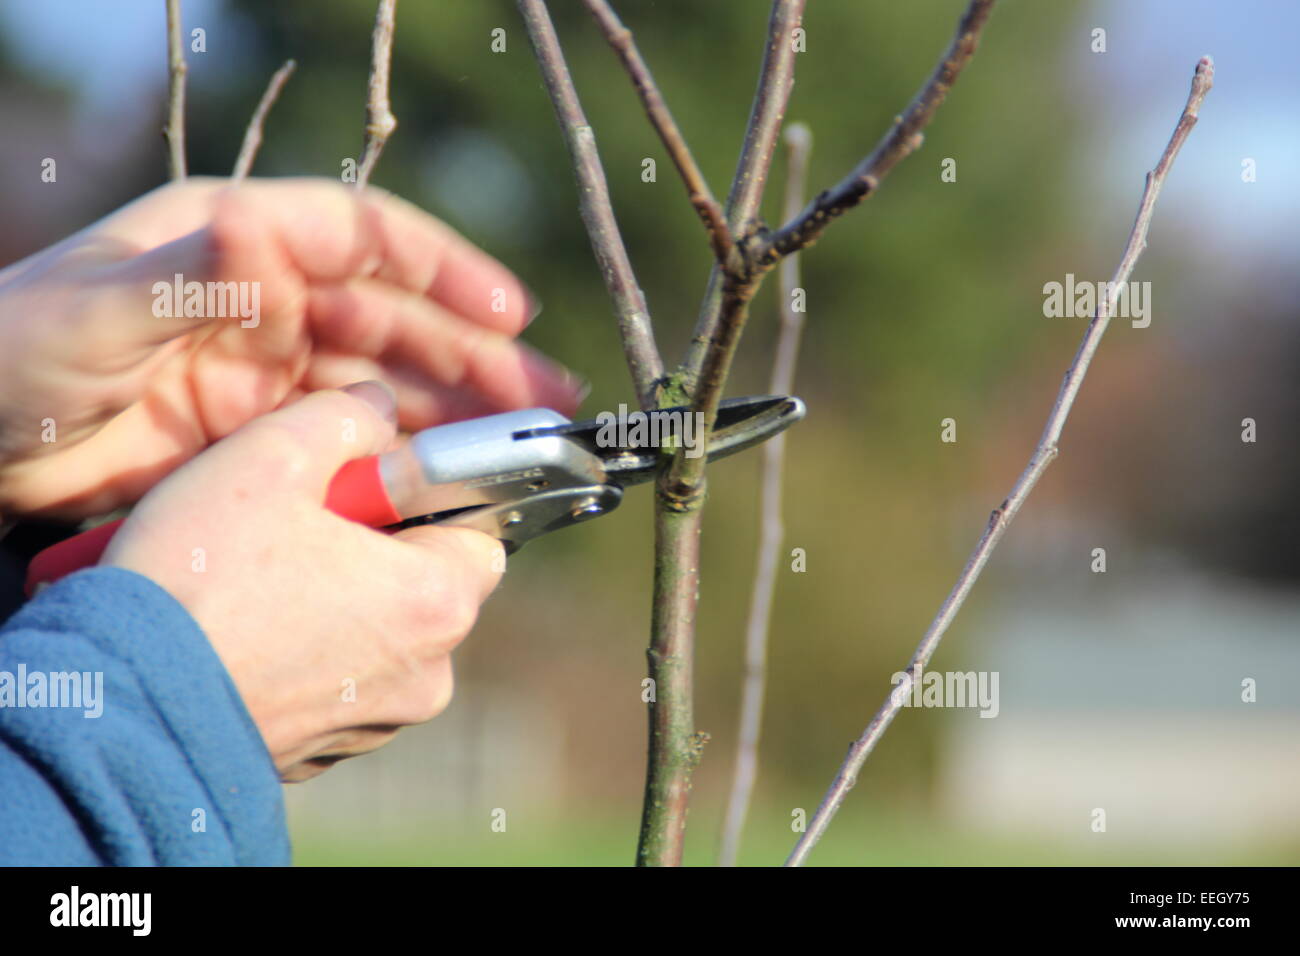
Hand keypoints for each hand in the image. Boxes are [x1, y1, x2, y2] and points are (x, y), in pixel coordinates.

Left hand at [0, 177, 581, 519]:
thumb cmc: (11, 358)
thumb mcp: (88, 314)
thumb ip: (181, 278)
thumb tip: (260, 229)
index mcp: (239, 239)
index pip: (366, 238)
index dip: (445, 269)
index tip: (508, 311)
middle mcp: (270, 296)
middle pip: (397, 318)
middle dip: (477, 355)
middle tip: (545, 400)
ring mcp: (272, 367)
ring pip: (389, 382)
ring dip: (457, 410)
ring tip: (522, 445)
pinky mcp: (265, 432)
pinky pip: (354, 439)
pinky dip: (403, 457)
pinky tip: (447, 481)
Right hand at [103, 382, 502, 780]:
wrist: (121, 706)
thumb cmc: (199, 580)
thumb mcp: (271, 458)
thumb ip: (344, 418)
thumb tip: (377, 410)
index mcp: (437, 600)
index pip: (475, 525)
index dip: (424, 491)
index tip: (369, 479)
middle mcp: (425, 672)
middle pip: (422, 577)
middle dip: (369, 541)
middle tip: (297, 519)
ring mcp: (376, 719)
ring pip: (374, 628)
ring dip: (332, 592)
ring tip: (255, 572)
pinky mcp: (324, 749)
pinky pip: (331, 676)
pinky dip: (300, 646)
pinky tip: (241, 624)